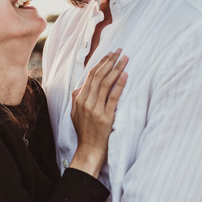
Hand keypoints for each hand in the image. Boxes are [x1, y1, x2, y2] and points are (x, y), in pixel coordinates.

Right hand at [69, 50, 128, 176]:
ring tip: (125, 59)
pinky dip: (120, 84)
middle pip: (98, 76)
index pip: (90, 76)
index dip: (100, 63)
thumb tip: (82, 86)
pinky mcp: (105, 117)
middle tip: (119, 51)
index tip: (109, 54)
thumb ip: (78, 98)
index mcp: (78, 99)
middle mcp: (86, 102)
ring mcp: (95, 109)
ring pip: (106, 84)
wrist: (89, 150)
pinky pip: (113, 97)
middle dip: (109, 61)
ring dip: (116, 69)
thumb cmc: (85, 131)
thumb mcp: (75, 113)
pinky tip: (126, 75)